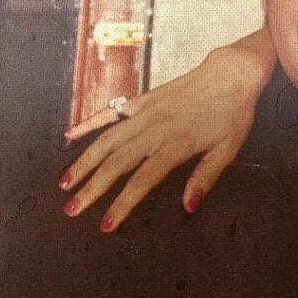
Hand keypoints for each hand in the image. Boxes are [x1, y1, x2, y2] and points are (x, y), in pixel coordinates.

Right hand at [60, 36, 274, 230]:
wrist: (231, 73)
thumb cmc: (233, 113)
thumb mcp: (228, 149)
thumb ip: (206, 178)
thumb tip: (189, 206)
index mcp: (175, 145)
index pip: (142, 181)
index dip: (122, 205)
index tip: (107, 224)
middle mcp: (154, 130)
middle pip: (116, 164)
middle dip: (92, 189)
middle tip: (71, 210)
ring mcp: (144, 113)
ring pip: (106, 141)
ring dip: (84, 162)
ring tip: (65, 183)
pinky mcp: (142, 100)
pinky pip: (110, 114)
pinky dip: (89, 124)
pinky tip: (70, 135)